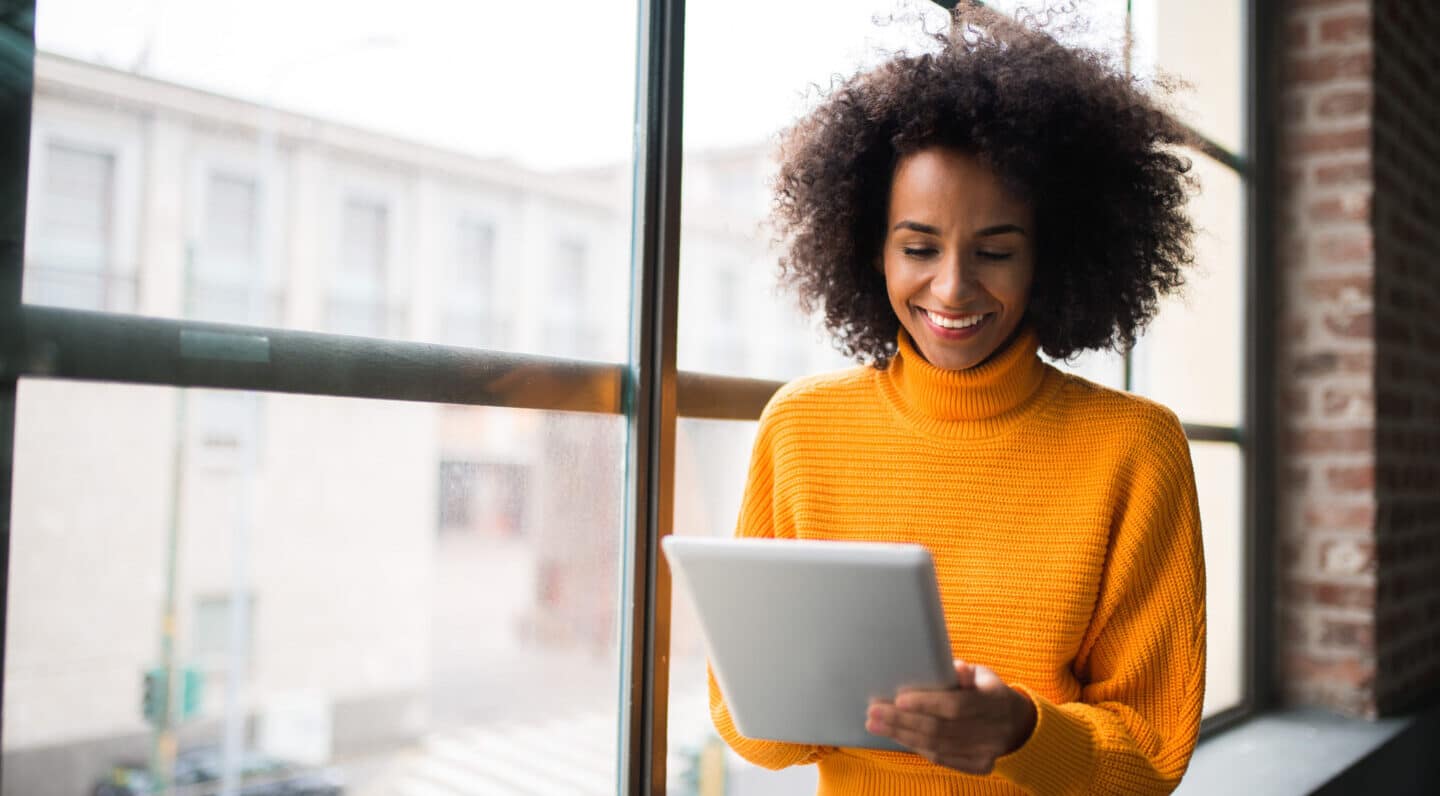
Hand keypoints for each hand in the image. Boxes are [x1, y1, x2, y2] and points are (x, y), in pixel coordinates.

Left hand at [865, 659, 1036, 774]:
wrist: (1018, 724)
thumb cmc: (988, 691)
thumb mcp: (984, 675)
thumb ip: (965, 673)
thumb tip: (954, 667)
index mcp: (994, 701)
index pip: (955, 705)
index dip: (927, 704)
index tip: (898, 699)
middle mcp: (992, 730)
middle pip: (940, 729)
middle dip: (902, 721)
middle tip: (873, 712)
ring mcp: (986, 751)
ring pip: (937, 747)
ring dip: (902, 735)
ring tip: (876, 724)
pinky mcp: (980, 765)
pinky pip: (942, 759)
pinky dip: (917, 747)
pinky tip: (897, 737)